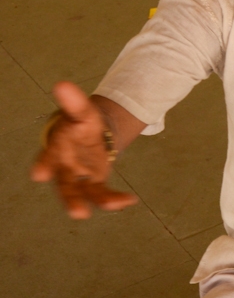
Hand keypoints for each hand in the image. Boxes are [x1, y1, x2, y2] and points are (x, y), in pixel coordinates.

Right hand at [30, 82, 137, 218]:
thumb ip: (73, 102)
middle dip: (71, 199)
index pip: (47, 158)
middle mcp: (65, 168)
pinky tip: (130, 200)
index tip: (39, 174)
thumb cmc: (80, 124)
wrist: (90, 134)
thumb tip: (62, 84)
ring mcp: (80, 178)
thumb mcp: (81, 111)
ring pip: (86, 194)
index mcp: (57, 149)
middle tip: (78, 213)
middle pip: (66, 185)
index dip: (43, 165)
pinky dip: (116, 199)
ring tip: (115, 206)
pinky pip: (103, 194)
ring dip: (99, 201)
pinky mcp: (95, 184)